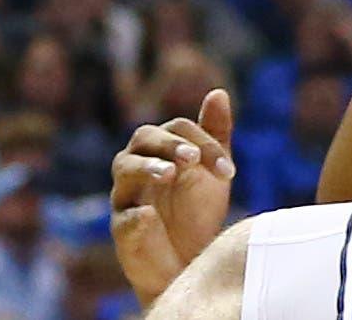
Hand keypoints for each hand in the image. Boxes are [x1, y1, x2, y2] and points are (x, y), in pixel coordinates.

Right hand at [111, 90, 235, 307]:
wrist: (190, 257)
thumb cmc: (197, 209)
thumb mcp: (213, 169)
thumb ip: (215, 134)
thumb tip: (217, 92)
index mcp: (161, 149)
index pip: (178, 129)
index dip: (205, 143)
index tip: (229, 170)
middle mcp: (138, 167)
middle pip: (143, 138)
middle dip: (169, 144)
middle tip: (192, 157)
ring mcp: (126, 197)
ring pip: (124, 169)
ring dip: (147, 167)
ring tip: (170, 174)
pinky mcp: (122, 230)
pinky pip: (123, 218)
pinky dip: (136, 216)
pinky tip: (151, 216)